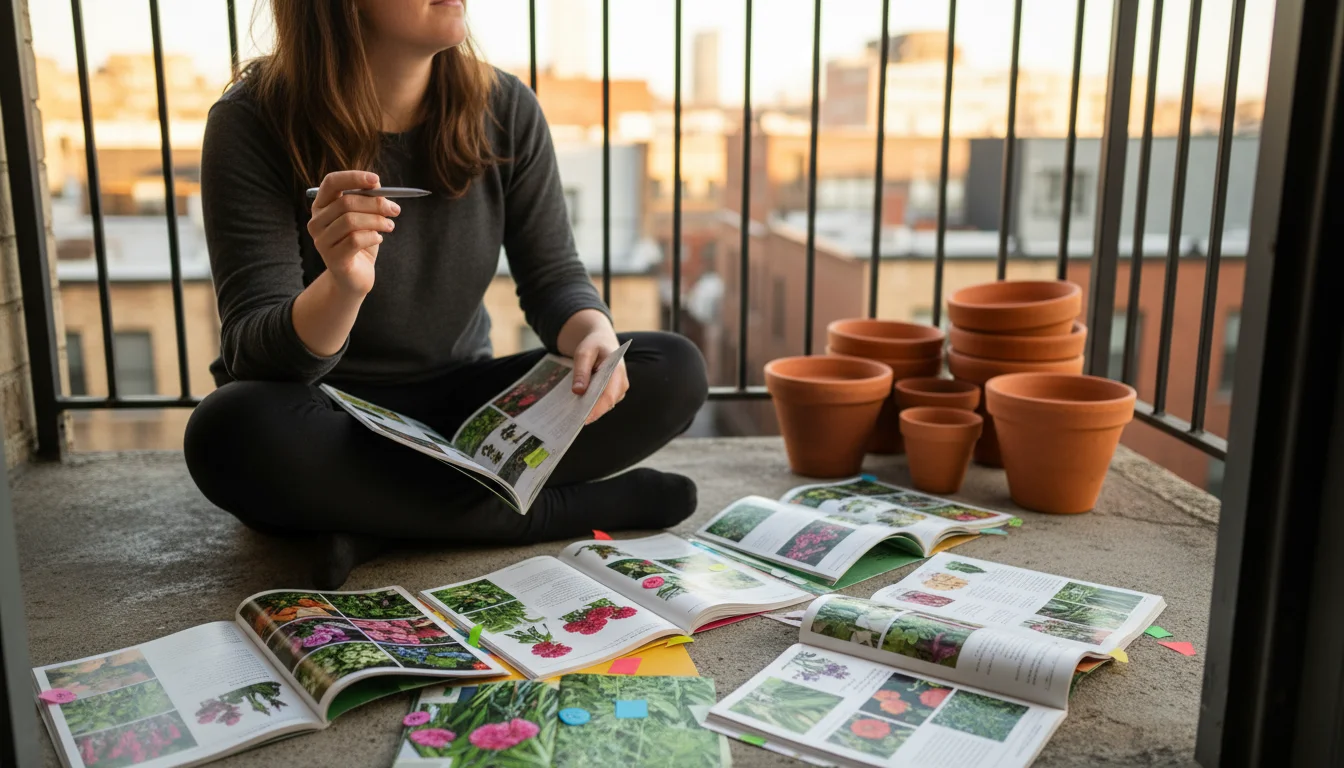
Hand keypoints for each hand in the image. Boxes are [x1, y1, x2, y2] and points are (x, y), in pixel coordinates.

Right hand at [307, 171, 399, 295]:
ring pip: (351, 221)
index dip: (353, 177)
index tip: (376, 180)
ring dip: (377, 221)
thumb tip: (376, 184)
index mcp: (322, 206)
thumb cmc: (361, 243)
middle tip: (394, 209)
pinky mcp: (332, 258)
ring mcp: (321, 241)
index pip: (331, 183)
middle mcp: (316, 222)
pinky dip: (373, 237)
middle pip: (346, 202)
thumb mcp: (365, 217)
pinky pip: (355, 240)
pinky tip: (378, 239)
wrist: (355, 277)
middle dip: (375, 204)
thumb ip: (367, 199)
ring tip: (390, 226)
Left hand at [571, 330, 628, 424]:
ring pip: (605, 406)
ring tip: (572, 415)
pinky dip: (591, 406)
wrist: (602, 341)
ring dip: (590, 410)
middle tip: (571, 420)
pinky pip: (602, 404)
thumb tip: (578, 391)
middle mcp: (621, 383)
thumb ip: (581, 370)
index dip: (596, 409)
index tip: (582, 418)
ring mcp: (619, 390)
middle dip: (590, 412)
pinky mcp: (613, 394)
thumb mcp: (584, 352)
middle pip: (607, 404)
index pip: (609, 395)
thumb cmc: (593, 345)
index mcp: (617, 370)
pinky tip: (577, 408)